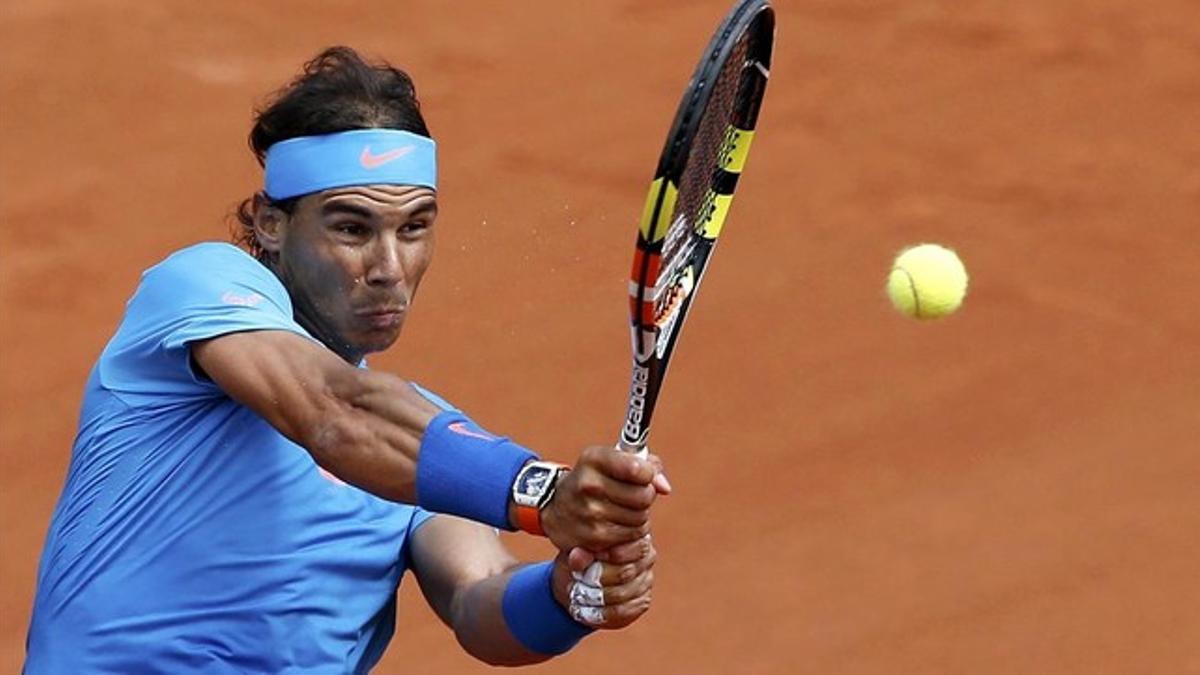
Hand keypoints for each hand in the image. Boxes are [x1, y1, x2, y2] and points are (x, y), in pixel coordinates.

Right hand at [539, 447, 670, 552]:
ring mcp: (590, 514)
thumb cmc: (592, 478)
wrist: (554, 505)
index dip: (647, 474)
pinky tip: (616, 525)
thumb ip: (645, 465)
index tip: (641, 475)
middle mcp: (589, 485)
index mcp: (594, 460)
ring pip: (640, 519)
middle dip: (644, 497)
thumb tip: (665, 488)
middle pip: (644, 497)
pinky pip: (631, 538)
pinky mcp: (593, 539)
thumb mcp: (612, 460)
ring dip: (638, 517)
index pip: (639, 469)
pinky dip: (629, 534)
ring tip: (622, 510)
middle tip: (632, 496)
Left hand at [551, 537, 657, 629]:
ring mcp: (646, 580)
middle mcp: (646, 556)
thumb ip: (577, 555)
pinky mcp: (642, 602)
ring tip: (579, 597)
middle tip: (577, 584)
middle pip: (625, 572)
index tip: (585, 564)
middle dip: (596, 581)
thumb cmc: (579, 564)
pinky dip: (601, 613)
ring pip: (622, 594)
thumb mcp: (572, 556)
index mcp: (633, 536)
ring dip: (596, 598)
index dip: (604, 558)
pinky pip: (623, 611)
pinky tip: (588, 609)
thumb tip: (577, 556)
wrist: (579, 586)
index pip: (627, 547)